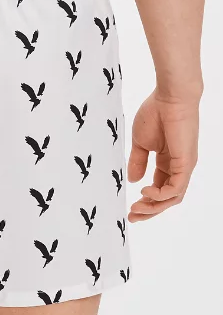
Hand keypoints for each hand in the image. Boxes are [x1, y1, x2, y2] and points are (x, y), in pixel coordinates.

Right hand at [127, 90, 199, 221]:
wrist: (170, 97)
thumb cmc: (156, 113)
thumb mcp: (140, 143)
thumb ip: (137, 161)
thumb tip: (133, 179)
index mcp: (168, 161)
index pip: (159, 188)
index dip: (145, 201)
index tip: (129, 208)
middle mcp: (178, 167)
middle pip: (167, 198)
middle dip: (149, 211)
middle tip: (132, 217)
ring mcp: (184, 167)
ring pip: (172, 198)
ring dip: (154, 207)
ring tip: (136, 208)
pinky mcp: (185, 164)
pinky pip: (176, 188)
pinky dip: (160, 195)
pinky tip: (145, 192)